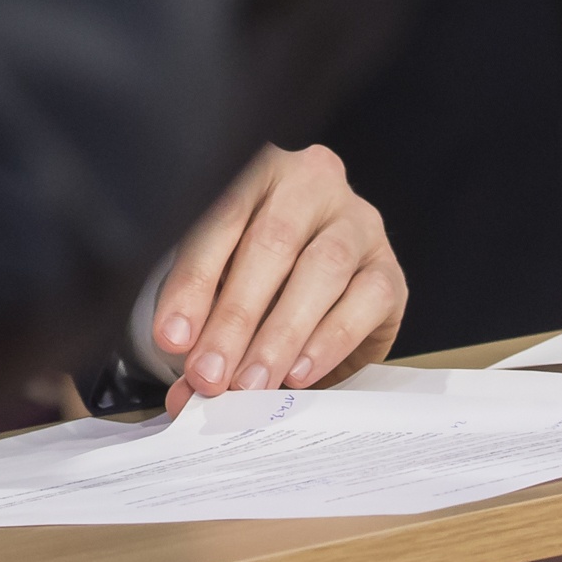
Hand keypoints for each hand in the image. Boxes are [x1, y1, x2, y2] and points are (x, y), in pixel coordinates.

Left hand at [149, 144, 405, 413]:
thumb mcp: (222, 287)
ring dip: (281, 334)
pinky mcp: (389, 267)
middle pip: (271, 244)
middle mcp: (310, 184)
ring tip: (252, 381)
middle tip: (210, 373)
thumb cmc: (260, 274)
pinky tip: (300, 370)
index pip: (220, 219)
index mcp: (256, 170)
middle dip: (235, 317)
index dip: (193, 283)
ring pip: (322, 268)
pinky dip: (329, 339)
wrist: (326, 288)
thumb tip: (182, 392)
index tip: (171, 338)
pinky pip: (366, 299)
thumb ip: (203, 326)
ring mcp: (357, 222)